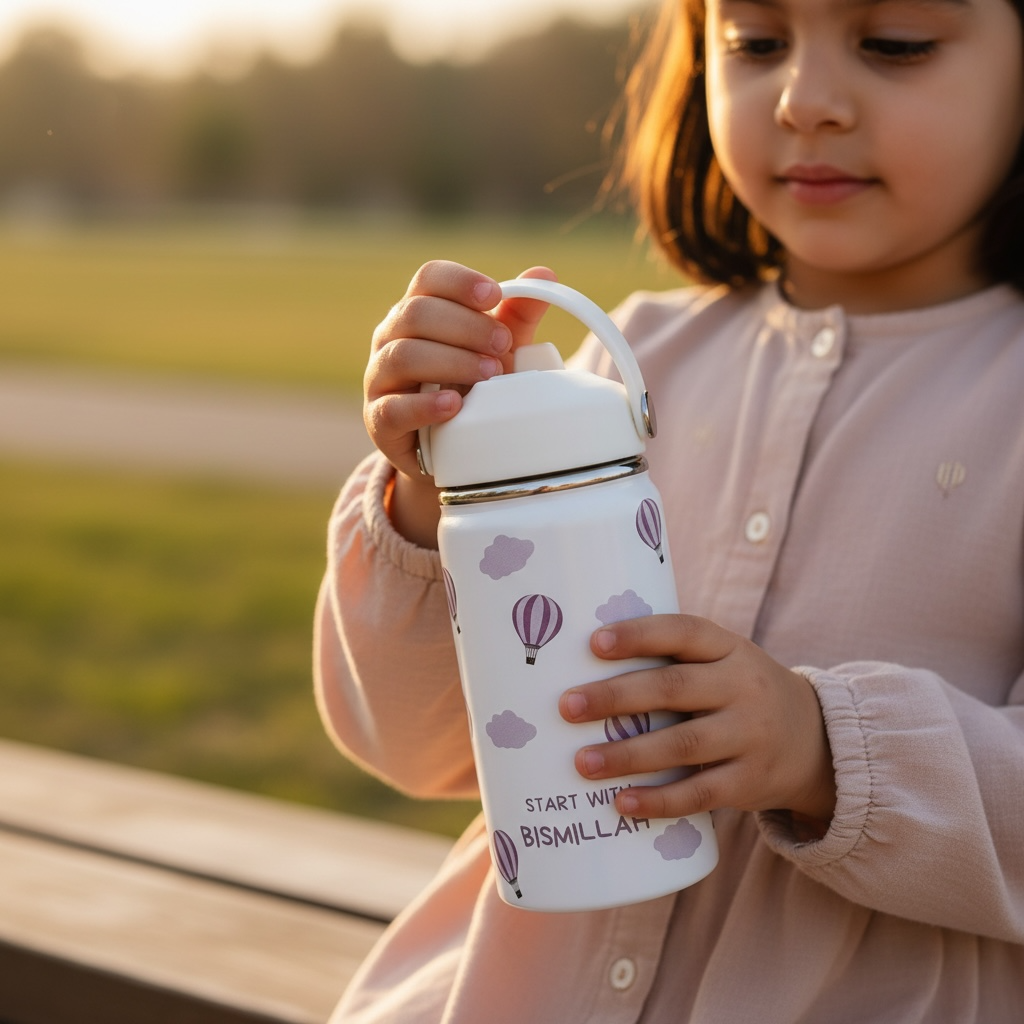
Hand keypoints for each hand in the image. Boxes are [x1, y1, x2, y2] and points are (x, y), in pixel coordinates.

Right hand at [364, 261, 554, 545]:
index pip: (429, 278)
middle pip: (417, 313)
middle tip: (503, 344)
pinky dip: (425, 405)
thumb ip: (516, 315)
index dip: (460, 282)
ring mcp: (380, 378)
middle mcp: (391, 338)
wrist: (452, 449)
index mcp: (418, 311)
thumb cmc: (472, 386)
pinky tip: (454, 405)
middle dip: (466, 326)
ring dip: (452, 361)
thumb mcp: (497, 350)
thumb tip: (545, 272)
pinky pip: (393, 408)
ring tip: (490, 374)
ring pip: (404, 355)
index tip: (494, 296)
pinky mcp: (379, 420)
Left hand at [558, 614, 835, 825]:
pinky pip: (700, 793)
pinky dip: (659, 800)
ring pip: (683, 745)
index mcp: (728, 648)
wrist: (815, 741)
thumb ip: (670, 662)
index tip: (593, 643)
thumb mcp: (721, 663)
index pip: (682, 632)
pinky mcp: (750, 782)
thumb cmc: (736, 693)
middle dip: (616, 697)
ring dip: (628, 755)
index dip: (638, 635)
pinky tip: (622, 803)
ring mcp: (750, 736)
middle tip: (567, 706)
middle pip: (674, 689)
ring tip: (582, 762)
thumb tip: (579, 667)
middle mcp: (742, 687)